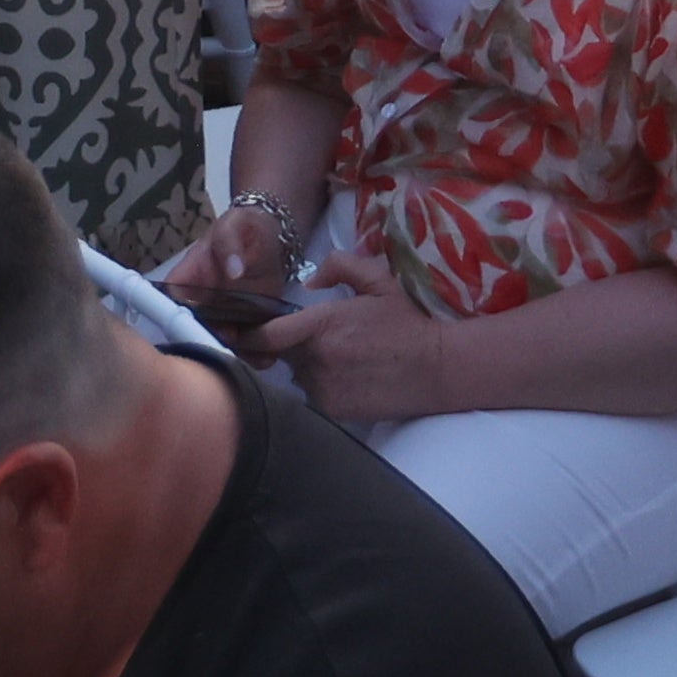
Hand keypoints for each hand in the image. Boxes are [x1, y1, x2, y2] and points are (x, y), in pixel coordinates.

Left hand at [246, 254, 451, 424]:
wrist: (436, 369)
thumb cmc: (406, 322)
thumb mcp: (378, 281)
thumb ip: (339, 266)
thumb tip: (309, 281)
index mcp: (323, 324)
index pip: (267, 335)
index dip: (250, 334)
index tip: (241, 331)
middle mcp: (317, 359)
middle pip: (282, 353)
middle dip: (290, 344)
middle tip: (322, 337)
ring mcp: (323, 388)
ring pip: (297, 374)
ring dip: (307, 366)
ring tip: (342, 357)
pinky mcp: (332, 411)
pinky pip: (312, 395)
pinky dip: (321, 385)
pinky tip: (348, 376)